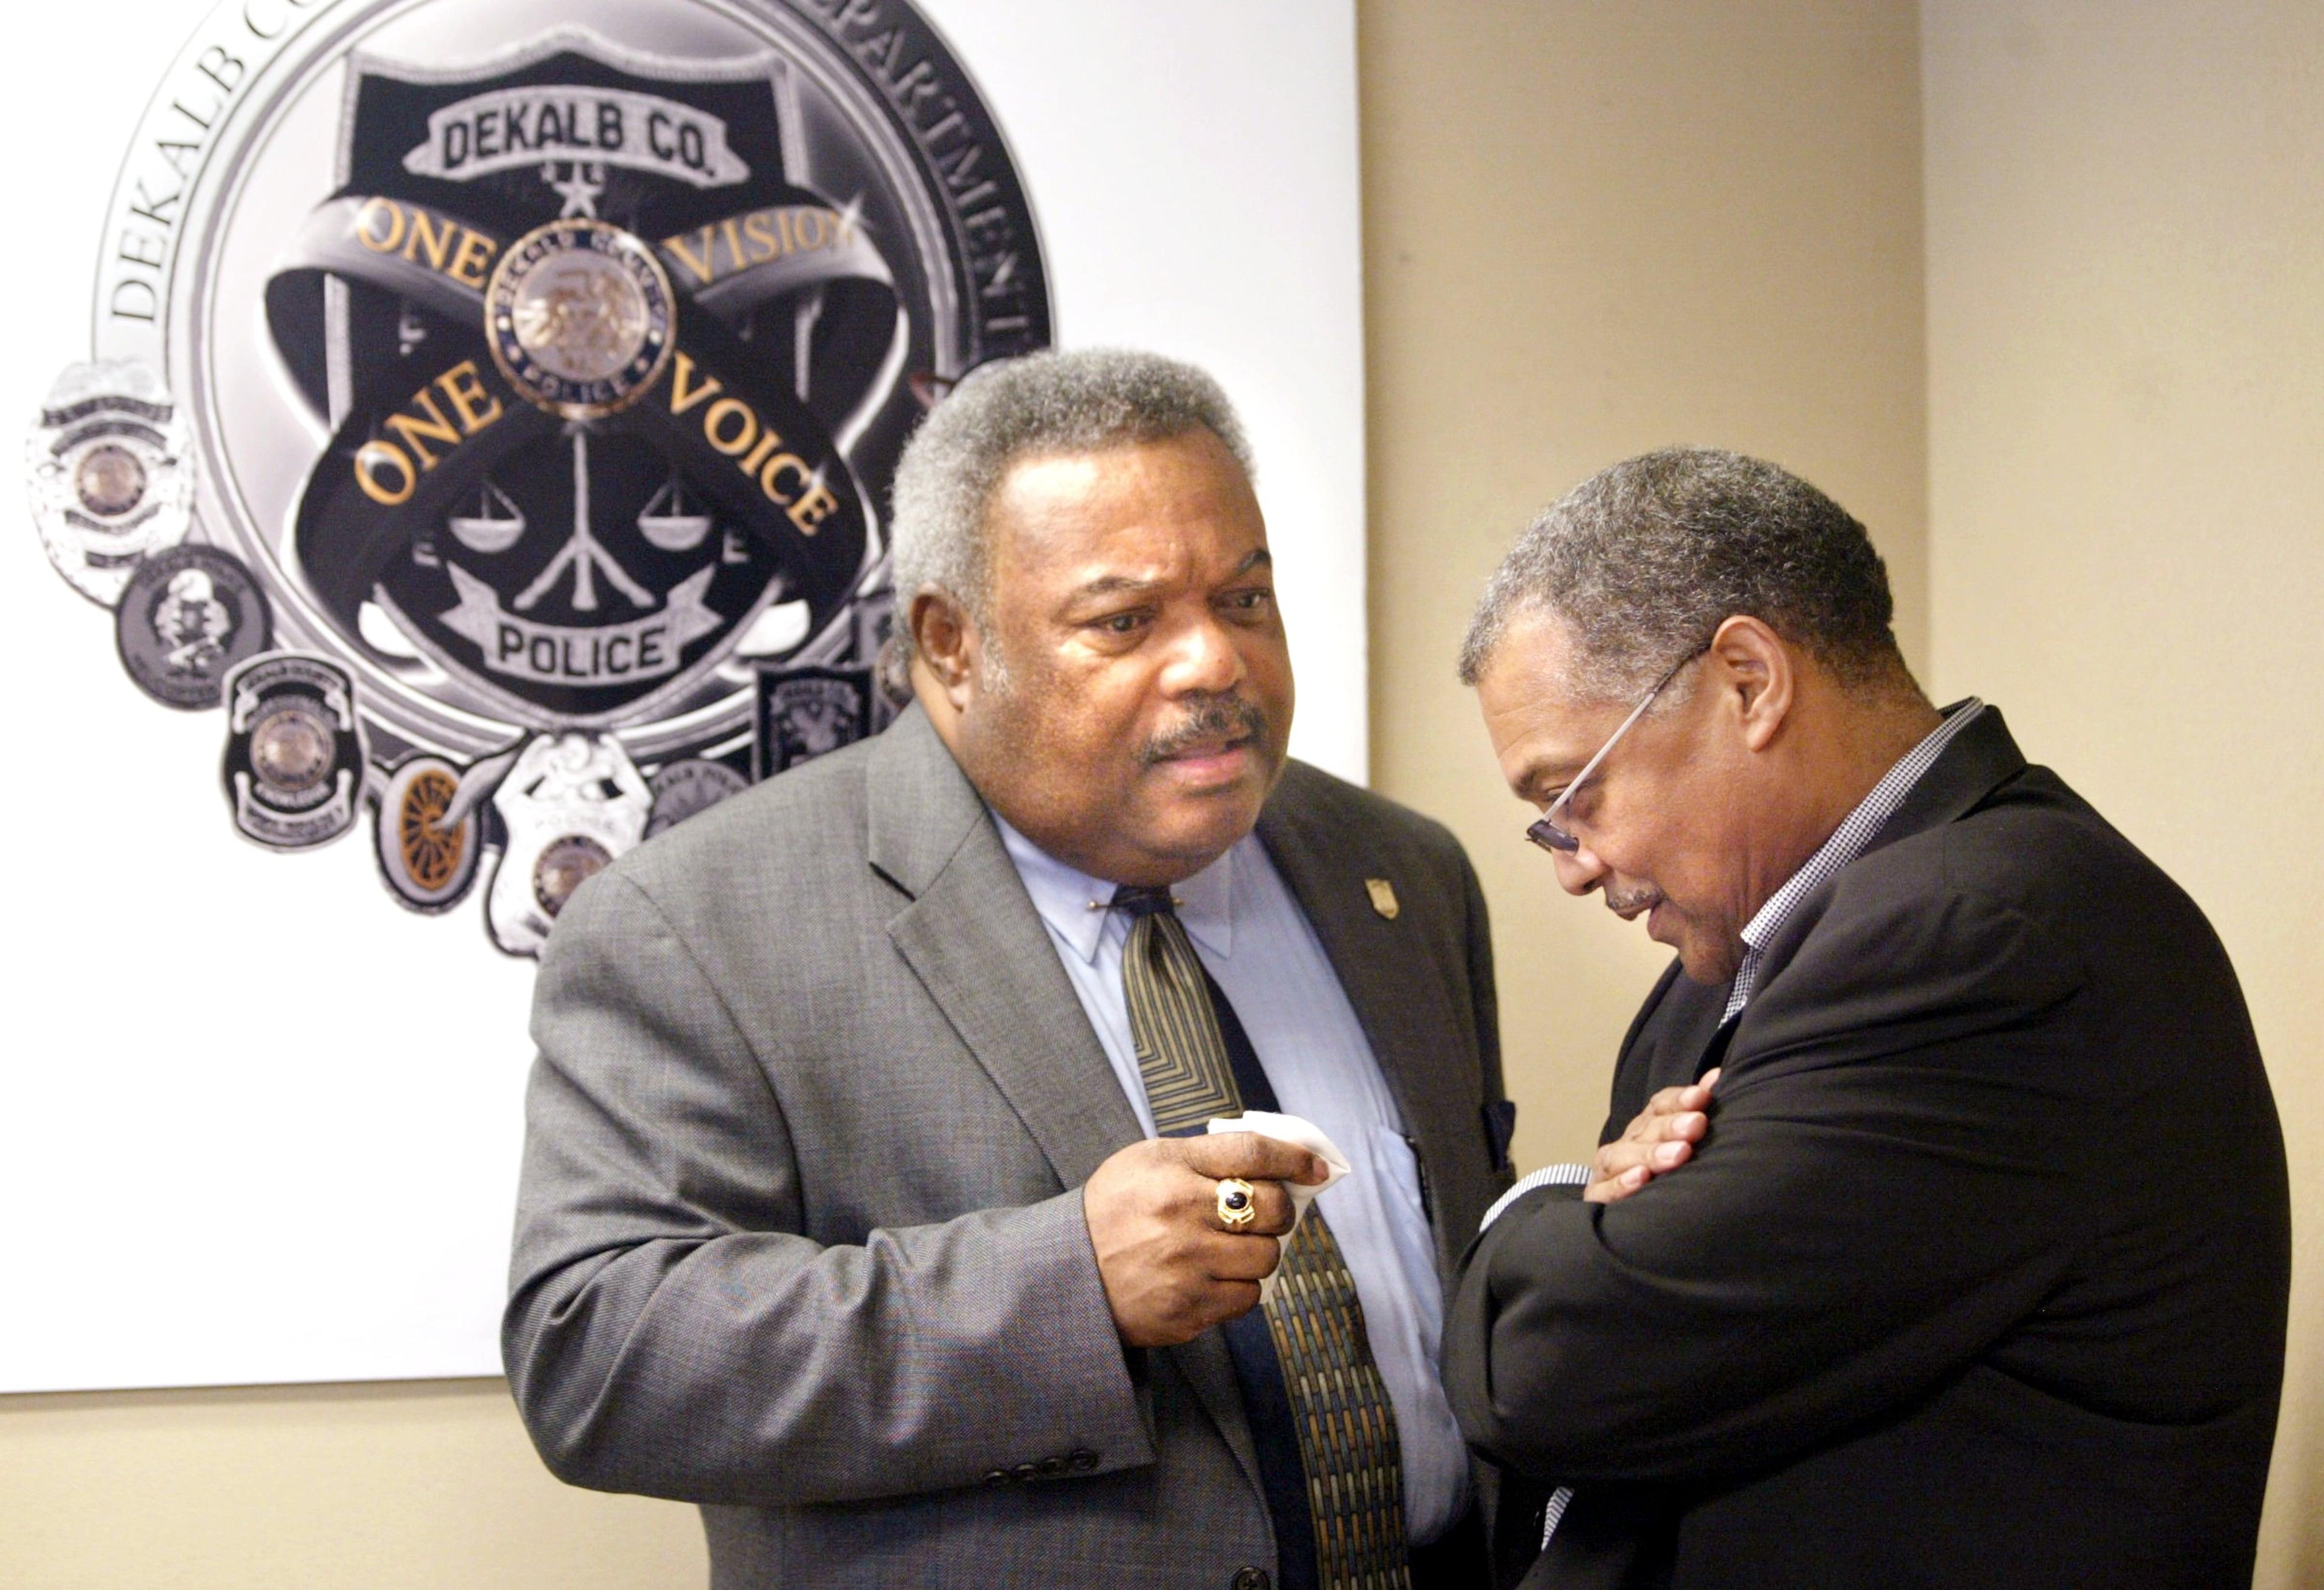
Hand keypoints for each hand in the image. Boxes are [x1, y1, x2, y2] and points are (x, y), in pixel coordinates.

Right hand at [1083, 1132, 1324, 1346]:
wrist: (1067, 1275)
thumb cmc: (1115, 1210)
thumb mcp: (1148, 1162)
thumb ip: (1207, 1156)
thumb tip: (1278, 1161)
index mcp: (1170, 1170)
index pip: (1251, 1152)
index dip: (1294, 1158)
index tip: (1315, 1169)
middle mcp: (1180, 1216)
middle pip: (1273, 1208)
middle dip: (1280, 1211)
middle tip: (1265, 1215)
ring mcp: (1186, 1267)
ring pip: (1267, 1257)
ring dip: (1259, 1252)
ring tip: (1231, 1249)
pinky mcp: (1187, 1310)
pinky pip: (1247, 1297)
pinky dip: (1241, 1287)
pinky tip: (1214, 1277)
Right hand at [1585, 1068, 1720, 1204]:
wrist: (1618, 1219)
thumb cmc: (1661, 1179)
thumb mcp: (1680, 1144)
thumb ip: (1695, 1110)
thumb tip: (1717, 1076)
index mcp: (1644, 1130)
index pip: (1659, 1107)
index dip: (1679, 1100)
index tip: (1702, 1096)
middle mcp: (1624, 1146)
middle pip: (1644, 1131)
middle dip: (1671, 1126)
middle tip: (1696, 1125)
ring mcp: (1608, 1171)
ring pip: (1623, 1157)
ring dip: (1651, 1153)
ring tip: (1679, 1153)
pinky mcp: (1597, 1198)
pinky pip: (1605, 1191)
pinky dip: (1622, 1184)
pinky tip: (1641, 1178)